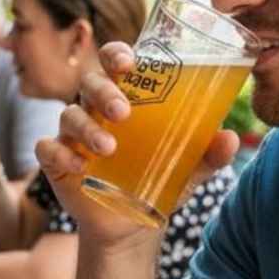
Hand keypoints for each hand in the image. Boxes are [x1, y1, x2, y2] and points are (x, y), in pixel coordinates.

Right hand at [36, 42, 237, 246]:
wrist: (132, 226)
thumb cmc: (159, 180)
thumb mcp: (188, 169)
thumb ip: (208, 154)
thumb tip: (231, 138)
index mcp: (126, 97)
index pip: (114, 61)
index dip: (116, 53)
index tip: (129, 61)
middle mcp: (95, 109)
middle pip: (89, 82)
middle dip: (103, 91)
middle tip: (123, 111)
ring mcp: (73, 134)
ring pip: (69, 114)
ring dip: (86, 127)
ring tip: (109, 147)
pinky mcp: (57, 161)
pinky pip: (48, 147)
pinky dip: (60, 152)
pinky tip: (79, 166)